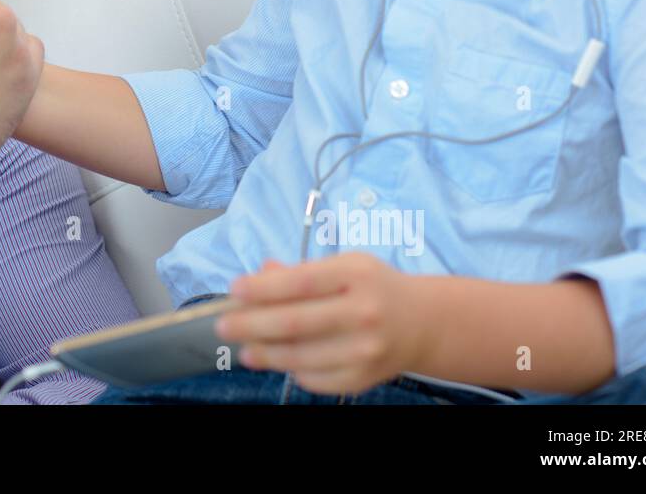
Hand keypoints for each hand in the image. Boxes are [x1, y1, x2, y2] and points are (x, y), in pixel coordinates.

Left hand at [214, 252, 430, 394]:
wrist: (423, 323)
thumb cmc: (373, 287)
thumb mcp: (344, 266)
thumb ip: (301, 271)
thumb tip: (258, 275)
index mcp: (356, 275)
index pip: (302, 282)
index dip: (263, 288)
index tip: (234, 290)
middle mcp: (364, 312)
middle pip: (296, 322)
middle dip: (251, 325)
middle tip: (222, 325)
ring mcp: (366, 349)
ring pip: (302, 356)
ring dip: (265, 354)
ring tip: (244, 349)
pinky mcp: (364, 378)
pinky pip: (317, 379)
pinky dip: (292, 371)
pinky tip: (276, 361)